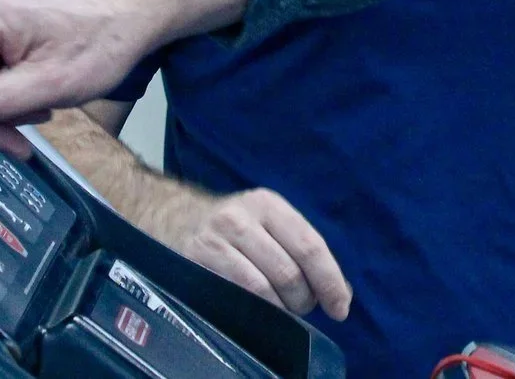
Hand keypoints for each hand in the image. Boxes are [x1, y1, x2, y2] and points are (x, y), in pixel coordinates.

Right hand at [174, 188, 352, 321]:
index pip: (310, 245)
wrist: (174, 216)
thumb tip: (339, 290)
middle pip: (289, 271)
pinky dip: (257, 309)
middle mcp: (244, 217)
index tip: (340, 307)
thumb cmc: (232, 226)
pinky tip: (260, 311)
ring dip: (282, 309)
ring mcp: (218, 238)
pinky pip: (237, 294)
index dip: (329, 280)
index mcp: (269, 204)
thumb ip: (299, 249)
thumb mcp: (266, 223)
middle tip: (303, 307)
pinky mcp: (198, 258)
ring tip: (283, 310)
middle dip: (304, 299)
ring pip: (264, 287)